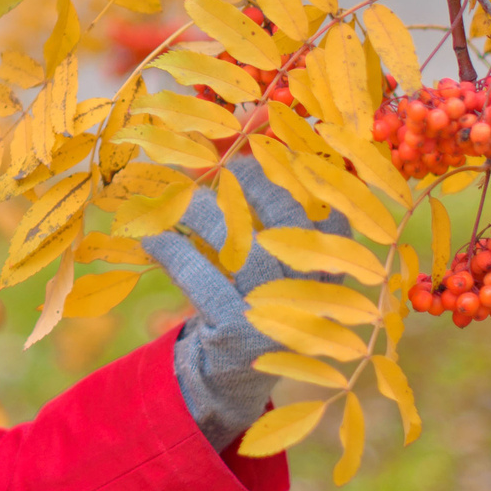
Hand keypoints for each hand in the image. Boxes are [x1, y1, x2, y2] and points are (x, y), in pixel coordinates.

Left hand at [139, 160, 349, 450]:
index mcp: (339, 260)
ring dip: (197, 210)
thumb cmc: (250, 293)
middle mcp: (319, 287)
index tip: (264, 134)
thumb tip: (252, 115)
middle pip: (283, 210)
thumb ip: (269, 193)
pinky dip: (171, 249)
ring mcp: (281, 312)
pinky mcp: (240, 332)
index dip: (295, 160)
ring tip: (170, 200)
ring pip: (238, 239)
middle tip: (215, 168)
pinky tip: (151, 239)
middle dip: (243, 179)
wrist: (230, 375)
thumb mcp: (270, 247)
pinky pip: (200, 276)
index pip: (328, 195)